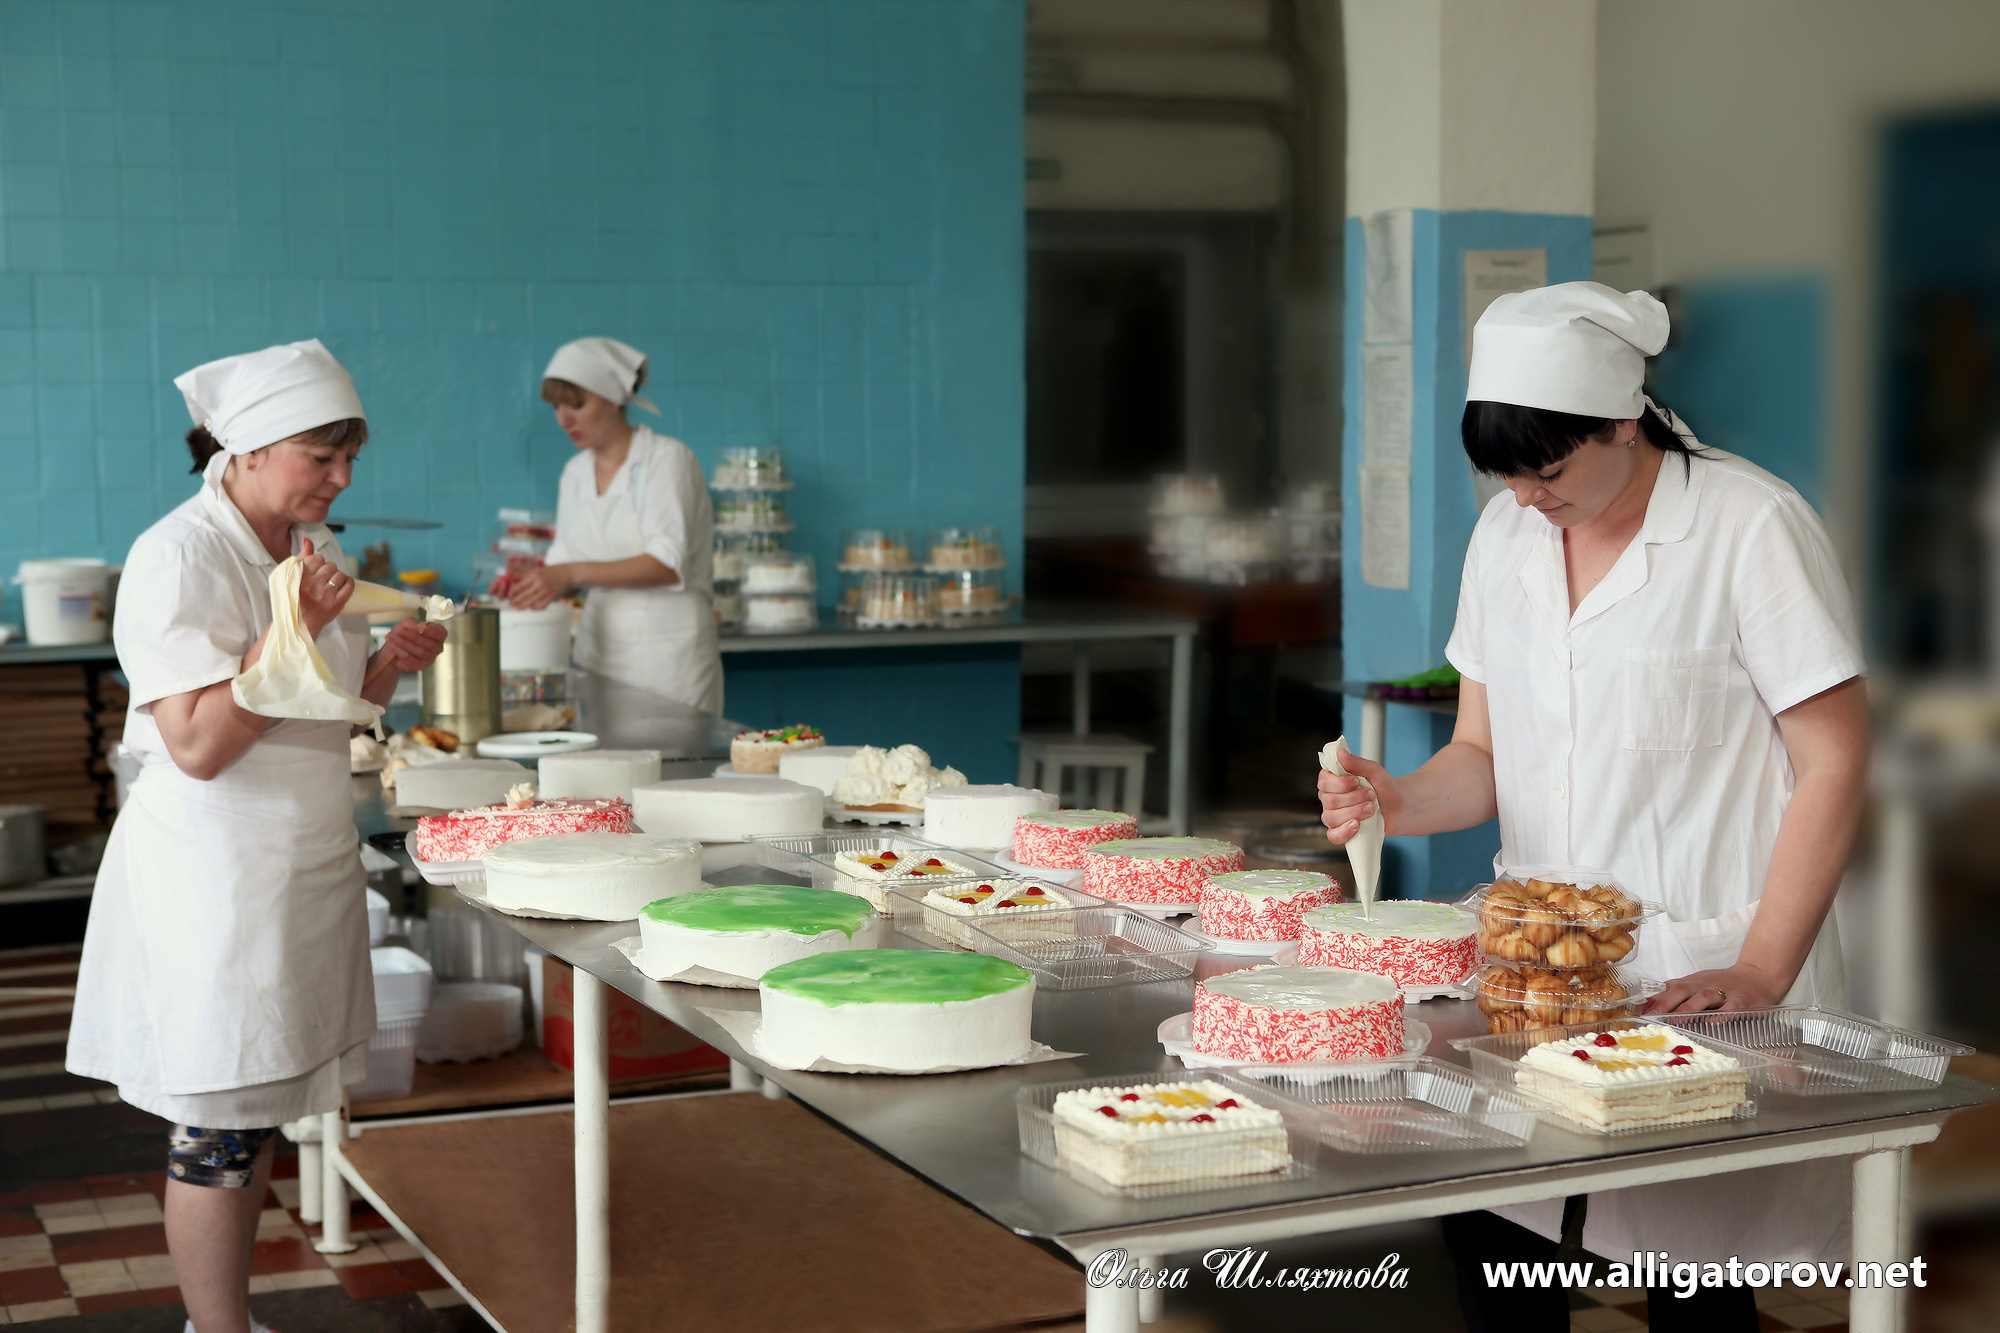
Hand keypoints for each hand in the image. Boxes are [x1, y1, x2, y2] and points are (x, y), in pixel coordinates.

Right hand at [296, 538, 353, 637]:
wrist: (297, 625)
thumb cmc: (292, 598)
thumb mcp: (288, 577)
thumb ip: (300, 557)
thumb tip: (307, 540)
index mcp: (298, 577)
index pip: (317, 558)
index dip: (317, 563)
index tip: (314, 571)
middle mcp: (312, 585)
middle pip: (330, 565)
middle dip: (328, 570)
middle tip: (322, 580)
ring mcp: (324, 595)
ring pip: (340, 574)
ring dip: (338, 578)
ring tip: (331, 585)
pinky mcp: (336, 605)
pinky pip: (350, 586)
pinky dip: (348, 583)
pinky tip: (342, 586)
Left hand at [378, 618, 448, 673]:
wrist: (394, 646)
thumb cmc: (404, 633)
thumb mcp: (408, 623)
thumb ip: (415, 625)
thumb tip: (422, 627)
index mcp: (438, 634)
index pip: (441, 634)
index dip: (431, 631)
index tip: (419, 629)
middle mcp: (437, 647)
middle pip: (430, 644)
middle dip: (413, 637)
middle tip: (400, 631)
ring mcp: (430, 658)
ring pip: (420, 652)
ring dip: (405, 644)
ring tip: (393, 638)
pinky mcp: (421, 665)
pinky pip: (411, 659)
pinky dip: (400, 652)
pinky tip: (393, 646)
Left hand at [506, 565, 570, 609]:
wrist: (569, 574)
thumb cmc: (553, 571)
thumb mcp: (539, 570)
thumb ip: (527, 574)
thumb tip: (514, 578)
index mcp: (535, 575)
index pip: (520, 585)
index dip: (513, 592)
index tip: (509, 595)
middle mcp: (539, 583)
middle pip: (524, 594)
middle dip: (516, 600)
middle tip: (511, 604)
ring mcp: (546, 590)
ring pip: (531, 601)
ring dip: (523, 606)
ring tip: (518, 608)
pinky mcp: (552, 596)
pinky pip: (542, 605)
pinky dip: (536, 608)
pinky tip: (532, 608)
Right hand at [1317, 747, 1400, 845]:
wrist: (1401, 807)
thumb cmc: (1386, 788)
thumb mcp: (1374, 771)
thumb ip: (1357, 762)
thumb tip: (1340, 752)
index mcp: (1333, 782)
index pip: (1324, 782)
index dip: (1340, 783)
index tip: (1357, 781)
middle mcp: (1330, 799)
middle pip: (1330, 801)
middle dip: (1354, 798)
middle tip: (1372, 795)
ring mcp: (1334, 817)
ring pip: (1332, 818)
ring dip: (1355, 812)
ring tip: (1372, 809)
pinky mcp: (1342, 832)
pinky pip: (1333, 836)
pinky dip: (1344, 831)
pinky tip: (1357, 825)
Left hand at [1643, 964, 1787, 1014]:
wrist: (1756, 976)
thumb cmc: (1720, 984)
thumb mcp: (1694, 986)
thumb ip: (1671, 995)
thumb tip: (1643, 1006)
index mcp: (1690, 983)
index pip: (1667, 990)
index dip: (1651, 1000)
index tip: (1635, 1011)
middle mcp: (1703, 986)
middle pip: (1681, 991)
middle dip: (1665, 1004)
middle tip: (1651, 1017)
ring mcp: (1723, 992)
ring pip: (1704, 998)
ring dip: (1689, 1008)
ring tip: (1676, 1020)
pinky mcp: (1742, 1001)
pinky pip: (1732, 1007)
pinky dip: (1723, 1014)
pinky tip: (1714, 1022)